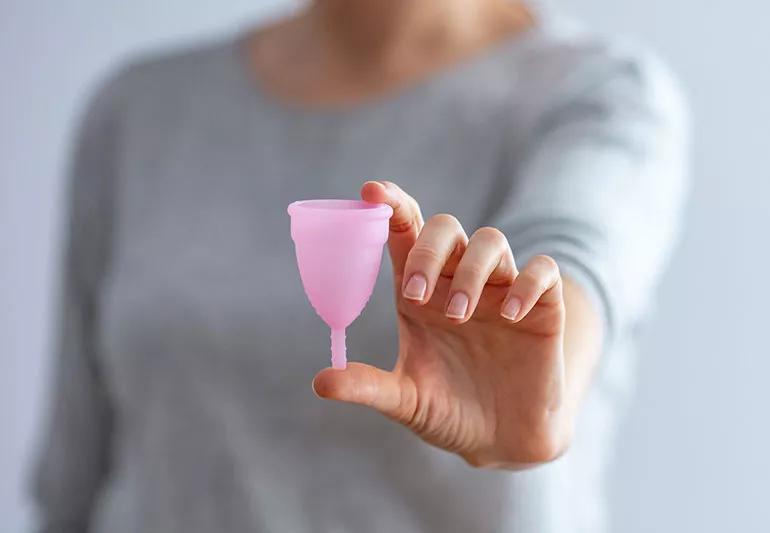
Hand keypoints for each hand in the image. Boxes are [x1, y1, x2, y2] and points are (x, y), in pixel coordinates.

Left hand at [313, 181, 599, 467]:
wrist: (501, 442)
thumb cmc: (448, 411)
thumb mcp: (405, 401)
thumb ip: (368, 386)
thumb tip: (320, 382)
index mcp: (421, 291)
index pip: (406, 232)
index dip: (392, 205)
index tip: (370, 192)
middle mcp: (458, 281)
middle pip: (446, 228)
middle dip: (428, 250)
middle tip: (415, 295)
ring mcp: (501, 291)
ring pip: (491, 242)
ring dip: (471, 270)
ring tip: (458, 316)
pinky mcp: (542, 307)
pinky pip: (542, 271)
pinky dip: (527, 283)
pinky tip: (511, 316)